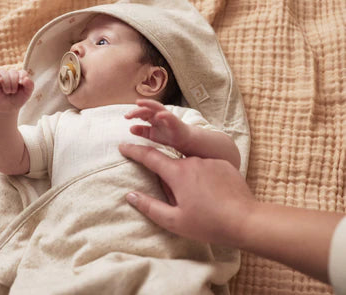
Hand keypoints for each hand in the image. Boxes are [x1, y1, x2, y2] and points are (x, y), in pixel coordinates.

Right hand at [0, 69, 33, 112]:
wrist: (6, 110)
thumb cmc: (16, 100)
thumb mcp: (27, 94)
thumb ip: (30, 85)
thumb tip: (26, 78)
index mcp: (19, 76)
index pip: (22, 72)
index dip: (23, 78)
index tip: (23, 86)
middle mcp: (10, 74)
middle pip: (13, 72)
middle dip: (14, 83)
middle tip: (13, 92)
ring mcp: (0, 75)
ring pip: (4, 73)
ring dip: (7, 83)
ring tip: (7, 91)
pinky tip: (0, 82)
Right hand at [119, 143, 255, 246]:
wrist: (247, 221)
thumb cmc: (208, 223)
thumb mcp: (173, 221)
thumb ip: (149, 206)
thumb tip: (130, 195)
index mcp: (177, 173)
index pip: (149, 157)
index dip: (134, 151)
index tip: (122, 146)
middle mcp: (192, 161)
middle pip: (171, 165)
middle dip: (168, 178)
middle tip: (178, 200)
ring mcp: (209, 161)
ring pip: (190, 167)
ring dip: (187, 180)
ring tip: (200, 203)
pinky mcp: (224, 165)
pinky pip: (207, 168)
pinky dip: (204, 179)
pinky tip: (212, 197)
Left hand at [125, 99, 190, 150]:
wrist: (184, 140)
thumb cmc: (168, 135)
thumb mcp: (152, 134)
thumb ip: (142, 131)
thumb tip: (130, 128)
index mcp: (153, 117)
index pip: (142, 112)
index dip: (134, 113)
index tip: (126, 116)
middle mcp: (159, 114)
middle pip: (147, 109)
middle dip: (137, 110)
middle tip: (128, 115)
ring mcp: (167, 117)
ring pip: (157, 107)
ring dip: (148, 104)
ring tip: (139, 103)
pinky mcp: (175, 122)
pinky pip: (170, 116)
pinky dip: (164, 115)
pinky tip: (158, 115)